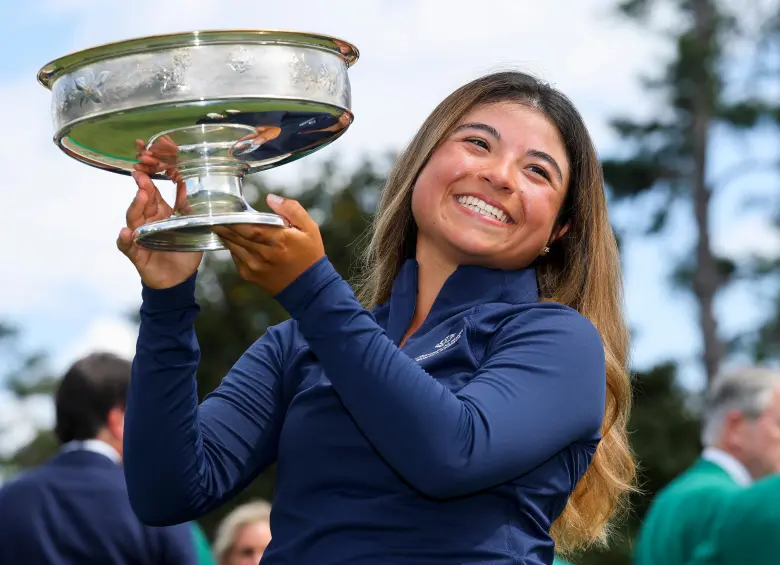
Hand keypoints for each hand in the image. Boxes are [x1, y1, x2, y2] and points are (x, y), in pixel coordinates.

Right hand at [116, 140, 202, 288]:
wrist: (179, 279)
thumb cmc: (183, 250)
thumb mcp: (192, 225)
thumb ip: (189, 205)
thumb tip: (191, 181)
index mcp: (160, 212)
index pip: (151, 190)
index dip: (148, 175)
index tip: (145, 157)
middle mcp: (147, 221)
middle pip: (141, 201)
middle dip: (141, 185)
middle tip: (142, 172)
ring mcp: (140, 236)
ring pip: (134, 219)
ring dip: (136, 207)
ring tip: (141, 195)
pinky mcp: (137, 254)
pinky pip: (127, 246)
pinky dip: (124, 240)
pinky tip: (126, 234)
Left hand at [212, 195, 324, 295]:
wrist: (309, 288)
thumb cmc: (309, 256)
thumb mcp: (309, 229)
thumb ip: (292, 210)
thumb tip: (271, 198)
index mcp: (279, 241)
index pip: (250, 228)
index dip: (233, 219)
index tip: (223, 209)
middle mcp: (264, 255)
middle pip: (236, 236)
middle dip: (222, 224)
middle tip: (214, 213)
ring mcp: (254, 267)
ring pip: (232, 246)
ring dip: (225, 234)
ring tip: (219, 222)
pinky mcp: (249, 275)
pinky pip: (235, 256)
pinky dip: (233, 246)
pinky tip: (235, 238)